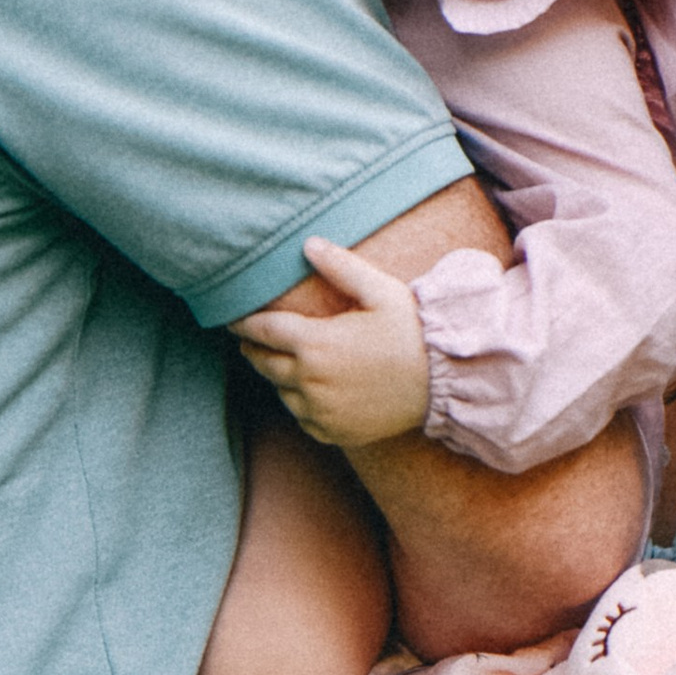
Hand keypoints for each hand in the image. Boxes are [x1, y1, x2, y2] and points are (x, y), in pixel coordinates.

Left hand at [233, 236, 431, 445]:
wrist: (443, 383)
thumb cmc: (412, 332)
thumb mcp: (380, 291)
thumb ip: (341, 266)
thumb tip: (308, 242)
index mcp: (314, 343)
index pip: (262, 331)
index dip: (243, 323)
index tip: (232, 319)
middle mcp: (309, 381)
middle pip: (263, 362)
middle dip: (255, 348)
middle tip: (251, 339)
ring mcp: (319, 411)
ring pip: (280, 391)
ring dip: (279, 375)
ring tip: (286, 361)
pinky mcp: (332, 432)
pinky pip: (301, 416)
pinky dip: (300, 402)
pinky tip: (313, 389)